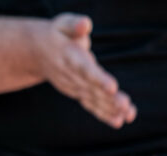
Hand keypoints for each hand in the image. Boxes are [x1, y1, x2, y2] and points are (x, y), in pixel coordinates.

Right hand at [29, 14, 136, 128]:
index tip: (112, 87)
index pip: (85, 70)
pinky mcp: (79, 93)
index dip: (99, 79)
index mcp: (70, 58)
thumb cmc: (56, 35)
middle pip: (93, 89)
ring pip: (94, 100)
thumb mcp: (62, 24)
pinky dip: (105, 114)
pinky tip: (119, 121)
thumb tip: (85, 25)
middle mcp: (73, 77)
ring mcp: (75, 88)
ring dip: (112, 109)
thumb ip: (74, 24)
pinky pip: (92, 106)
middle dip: (110, 99)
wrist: (37, 53)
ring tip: (129, 115)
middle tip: (125, 105)